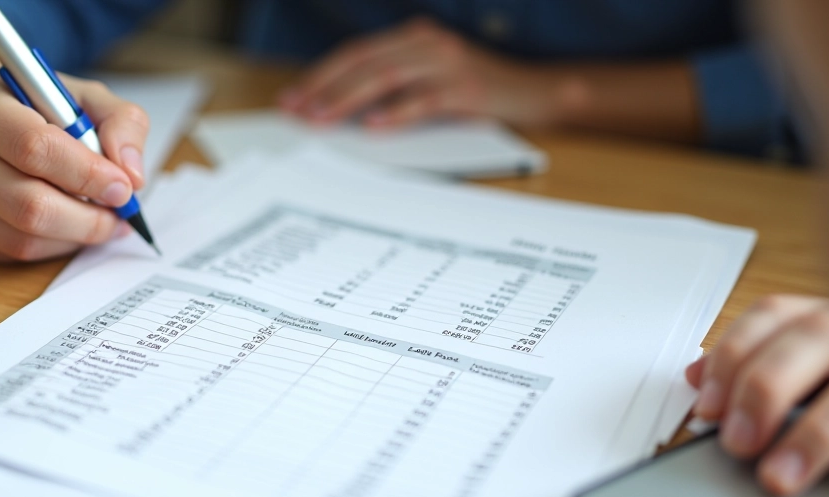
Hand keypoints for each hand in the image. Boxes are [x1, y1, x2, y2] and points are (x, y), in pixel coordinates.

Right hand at [0, 66, 149, 260]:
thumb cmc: (35, 109)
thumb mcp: (83, 97)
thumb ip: (122, 124)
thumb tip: (131, 175)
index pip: (34, 147)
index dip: (88, 175)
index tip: (124, 188)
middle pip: (28, 204)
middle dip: (88, 218)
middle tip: (118, 215)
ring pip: (20, 238)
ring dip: (73, 237)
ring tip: (98, 221)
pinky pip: (4, 254)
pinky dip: (47, 248)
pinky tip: (62, 228)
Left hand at [278, 18, 558, 128]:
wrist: (536, 92)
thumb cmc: (478, 94)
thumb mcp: (430, 84)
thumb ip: (393, 91)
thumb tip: (341, 115)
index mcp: (414, 38)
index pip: (355, 54)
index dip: (321, 76)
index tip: (292, 99)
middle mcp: (427, 42)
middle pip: (362, 61)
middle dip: (324, 88)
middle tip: (297, 111)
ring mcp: (448, 62)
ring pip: (385, 76)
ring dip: (348, 99)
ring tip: (322, 119)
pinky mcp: (467, 87)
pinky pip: (424, 99)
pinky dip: (396, 112)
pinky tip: (374, 126)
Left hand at [686, 295, 828, 496]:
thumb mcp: (797, 358)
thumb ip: (750, 362)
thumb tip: (696, 379)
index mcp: (822, 312)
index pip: (771, 316)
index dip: (732, 359)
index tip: (707, 408)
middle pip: (813, 339)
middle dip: (765, 390)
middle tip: (737, 443)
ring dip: (814, 433)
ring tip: (778, 476)